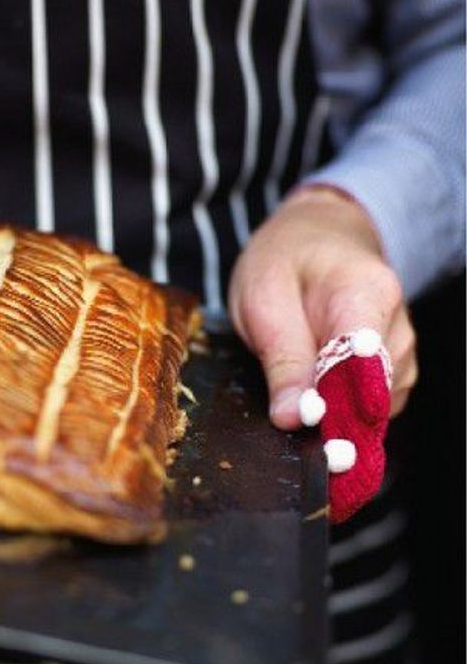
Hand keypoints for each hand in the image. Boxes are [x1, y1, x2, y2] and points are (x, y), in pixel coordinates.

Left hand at [228, 186, 417, 429]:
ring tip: (297, 371)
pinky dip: (339, 405)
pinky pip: (368, 407)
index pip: (367, 364)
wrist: (314, 237)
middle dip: (328, 411)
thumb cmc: (285, 260)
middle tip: (288, 404)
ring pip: (372, 406)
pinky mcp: (393, 371)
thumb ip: (282, 358)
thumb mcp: (263, 298)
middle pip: (371, 393)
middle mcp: (396, 325)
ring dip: (331, 406)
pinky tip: (315, 379)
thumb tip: (294, 417)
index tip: (312, 426)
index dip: (339, 405)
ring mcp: (400, 350)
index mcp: (368, 293)